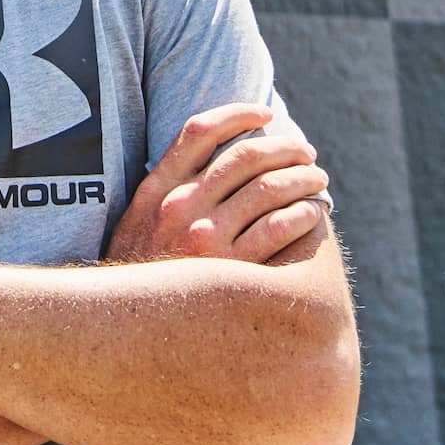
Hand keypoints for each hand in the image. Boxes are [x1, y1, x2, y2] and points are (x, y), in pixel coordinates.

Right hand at [105, 103, 328, 265]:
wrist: (127, 331)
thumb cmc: (140, 275)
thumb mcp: (136, 224)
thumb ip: (164, 190)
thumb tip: (210, 160)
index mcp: (156, 189)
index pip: (200, 130)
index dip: (238, 114)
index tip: (265, 113)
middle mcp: (180, 206)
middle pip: (244, 156)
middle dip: (284, 147)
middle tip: (306, 151)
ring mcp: (205, 237)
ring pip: (268, 189)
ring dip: (301, 178)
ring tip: (317, 180)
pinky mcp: (231, 270)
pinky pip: (278, 228)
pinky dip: (301, 214)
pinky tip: (311, 214)